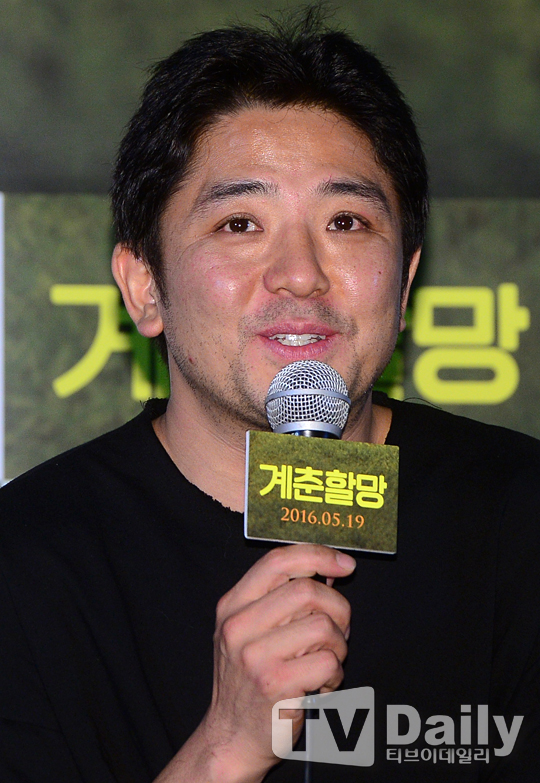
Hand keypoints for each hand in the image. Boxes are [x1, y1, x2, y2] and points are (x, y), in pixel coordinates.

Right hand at [201, 544, 355, 780]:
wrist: (231, 737)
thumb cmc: (248, 680)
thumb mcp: (248, 631)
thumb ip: (279, 599)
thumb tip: (329, 570)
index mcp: (232, 606)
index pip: (277, 561)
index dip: (317, 555)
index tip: (345, 564)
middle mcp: (239, 626)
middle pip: (307, 590)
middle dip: (337, 608)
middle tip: (338, 629)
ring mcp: (255, 656)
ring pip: (323, 626)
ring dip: (338, 646)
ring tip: (326, 660)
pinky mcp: (275, 685)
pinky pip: (328, 663)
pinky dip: (335, 675)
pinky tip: (320, 684)